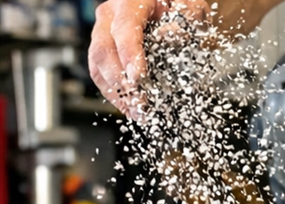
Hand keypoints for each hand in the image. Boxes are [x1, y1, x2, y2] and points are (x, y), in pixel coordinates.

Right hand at [88, 0, 208, 116]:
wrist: (162, 3)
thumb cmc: (174, 3)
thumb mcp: (188, 4)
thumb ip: (185, 16)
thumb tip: (168, 35)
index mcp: (128, 2)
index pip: (125, 29)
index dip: (129, 55)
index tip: (139, 78)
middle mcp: (109, 16)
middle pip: (103, 51)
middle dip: (121, 83)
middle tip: (140, 105)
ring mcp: (102, 32)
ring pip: (97, 65)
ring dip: (116, 93)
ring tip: (137, 112)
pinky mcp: (103, 49)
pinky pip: (99, 73)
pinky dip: (114, 93)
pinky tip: (130, 108)